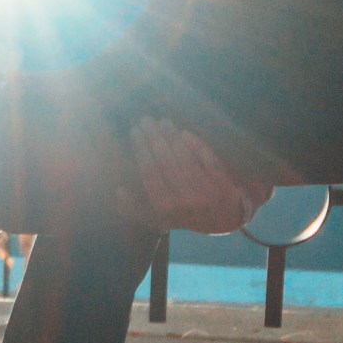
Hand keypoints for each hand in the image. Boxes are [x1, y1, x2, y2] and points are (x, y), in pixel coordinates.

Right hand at [129, 119, 268, 234]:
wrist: (223, 222)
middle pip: (166, 162)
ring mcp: (206, 191)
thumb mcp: (157, 219)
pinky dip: (197, 145)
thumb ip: (135, 209)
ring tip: (163, 122)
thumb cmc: (184, 216)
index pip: (149, 172)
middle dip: (154, 138)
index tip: (134, 131)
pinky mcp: (222, 184)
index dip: (141, 149)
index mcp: (165, 207)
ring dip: (173, 137)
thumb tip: (119, 190)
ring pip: (185, 159)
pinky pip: (208, 160)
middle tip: (146, 120)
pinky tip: (185, 133)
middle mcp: (185, 199)